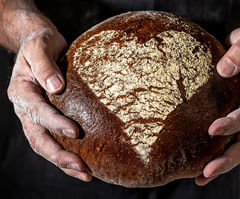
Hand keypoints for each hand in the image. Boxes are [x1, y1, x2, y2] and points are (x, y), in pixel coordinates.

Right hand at [7, 27, 91, 181]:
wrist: (39, 43)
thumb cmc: (40, 43)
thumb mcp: (40, 46)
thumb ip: (44, 65)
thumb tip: (55, 87)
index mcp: (21, 91)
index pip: (36, 112)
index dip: (54, 123)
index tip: (75, 132)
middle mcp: (27, 108)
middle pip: (38, 138)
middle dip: (58, 155)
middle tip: (81, 167)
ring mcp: (36, 115)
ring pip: (45, 144)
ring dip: (63, 161)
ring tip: (84, 173)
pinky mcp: (49, 116)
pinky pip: (54, 138)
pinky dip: (66, 152)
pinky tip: (82, 162)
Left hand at [195, 26, 239, 184]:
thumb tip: (224, 69)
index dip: (234, 123)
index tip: (212, 129)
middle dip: (228, 158)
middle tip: (207, 171)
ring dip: (223, 163)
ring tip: (201, 177)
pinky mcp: (235, 118)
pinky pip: (230, 140)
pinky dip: (217, 155)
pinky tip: (200, 167)